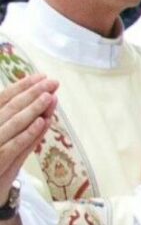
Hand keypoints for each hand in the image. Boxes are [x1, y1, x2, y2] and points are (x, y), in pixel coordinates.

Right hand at [0, 75, 56, 190]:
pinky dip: (28, 134)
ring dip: (32, 109)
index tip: (41, 76)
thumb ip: (15, 121)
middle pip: (9, 109)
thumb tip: (40, 100)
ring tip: (49, 96)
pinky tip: (42, 122)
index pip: (2, 100)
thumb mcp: (5, 139)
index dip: (21, 87)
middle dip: (32, 94)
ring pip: (12, 125)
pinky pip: (13, 147)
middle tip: (52, 82)